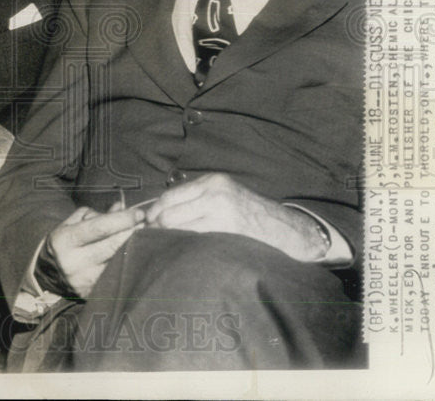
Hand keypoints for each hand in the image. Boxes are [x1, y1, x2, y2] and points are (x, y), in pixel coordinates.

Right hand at [46, 202, 145, 298]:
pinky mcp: (92, 294)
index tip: (139, 213)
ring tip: (143, 238)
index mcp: (65, 241)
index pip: (99, 228)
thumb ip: (97, 214)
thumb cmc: (65, 241)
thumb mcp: (74, 222)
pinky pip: (116, 277)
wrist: (48, 272)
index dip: (122, 219)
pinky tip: (135, 256)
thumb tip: (121, 207)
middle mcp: (74, 263)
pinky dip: (127, 265)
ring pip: (117, 264)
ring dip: (134, 249)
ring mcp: (83, 281)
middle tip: (146, 224)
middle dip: (132, 233)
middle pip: (112, 247)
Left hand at [143, 173, 327, 261]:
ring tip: (169, 246)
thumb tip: (159, 212)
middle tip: (155, 239)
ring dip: (169, 238)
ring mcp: (221, 211)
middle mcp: (215, 192)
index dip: (155, 212)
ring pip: (178, 227)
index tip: (148, 224)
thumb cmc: (251, 215)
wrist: (285, 230)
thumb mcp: (225, 195)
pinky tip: (186, 251)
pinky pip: (193, 240)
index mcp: (213, 182)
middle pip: (169, 212)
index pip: (170, 196)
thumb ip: (198, 199)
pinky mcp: (226, 230)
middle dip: (159, 227)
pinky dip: (184, 246)